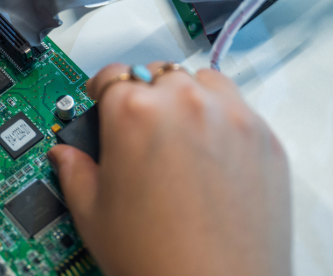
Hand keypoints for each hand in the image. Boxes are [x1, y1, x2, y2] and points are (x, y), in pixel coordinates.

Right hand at [48, 63, 291, 275]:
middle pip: (157, 76)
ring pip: (203, 83)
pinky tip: (210, 159)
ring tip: (178, 140)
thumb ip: (74, 171)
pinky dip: (223, 122)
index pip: (112, 75)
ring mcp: (233, 118)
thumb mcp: (93, 215)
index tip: (104, 104)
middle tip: (140, 136)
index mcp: (135, 112)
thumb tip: (66, 156)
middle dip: (145, 98)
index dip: (102, 93)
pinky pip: (239, 110)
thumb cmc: (158, 260)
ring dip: (187, 99)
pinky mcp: (267, 140)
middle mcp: (186, 104)